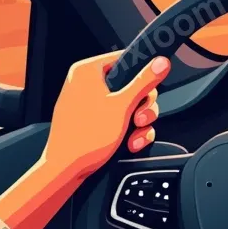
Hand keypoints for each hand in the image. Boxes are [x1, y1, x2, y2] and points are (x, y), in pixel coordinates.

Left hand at [41, 51, 169, 180]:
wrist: (66, 170)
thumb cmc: (85, 137)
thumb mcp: (122, 105)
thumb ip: (144, 81)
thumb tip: (161, 62)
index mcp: (87, 71)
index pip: (125, 58)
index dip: (142, 72)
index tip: (154, 84)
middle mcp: (87, 84)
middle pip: (132, 84)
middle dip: (142, 105)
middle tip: (140, 118)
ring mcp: (90, 103)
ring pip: (129, 104)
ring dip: (139, 122)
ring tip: (135, 135)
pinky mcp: (94, 121)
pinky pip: (119, 118)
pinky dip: (129, 130)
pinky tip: (131, 142)